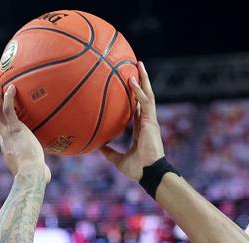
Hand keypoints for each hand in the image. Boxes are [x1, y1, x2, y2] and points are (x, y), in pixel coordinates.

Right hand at [0, 84, 49, 181]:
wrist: (30, 175)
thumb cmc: (36, 177)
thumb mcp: (36, 173)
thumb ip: (40, 170)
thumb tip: (47, 174)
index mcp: (8, 148)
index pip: (2, 132)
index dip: (1, 123)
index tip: (3, 115)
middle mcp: (5, 139)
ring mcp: (8, 133)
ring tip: (0, 85)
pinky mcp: (15, 129)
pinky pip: (9, 109)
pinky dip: (8, 97)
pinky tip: (13, 87)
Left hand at [100, 61, 164, 179]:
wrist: (149, 173)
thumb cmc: (138, 169)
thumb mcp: (119, 160)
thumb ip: (109, 152)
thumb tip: (97, 147)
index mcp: (141, 129)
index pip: (139, 108)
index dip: (136, 97)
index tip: (130, 85)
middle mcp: (147, 122)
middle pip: (145, 97)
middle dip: (141, 82)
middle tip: (135, 67)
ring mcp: (151, 120)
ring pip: (148, 94)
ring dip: (143, 79)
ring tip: (138, 64)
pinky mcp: (151, 121)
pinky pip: (145, 102)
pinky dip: (139, 90)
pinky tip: (132, 80)